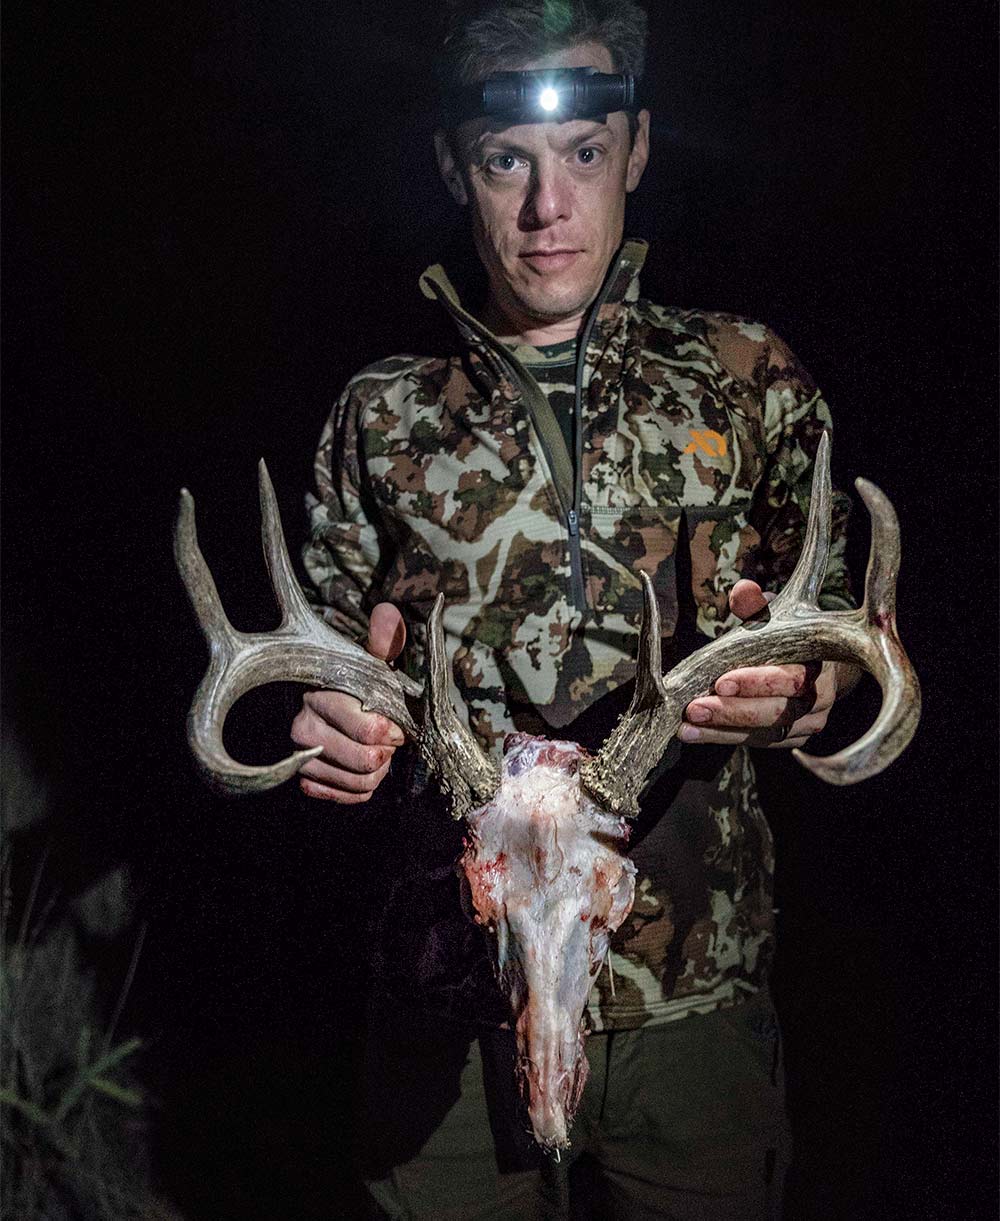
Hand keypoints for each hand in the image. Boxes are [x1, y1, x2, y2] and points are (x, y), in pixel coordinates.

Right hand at [291, 603, 406, 801]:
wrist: (330, 710)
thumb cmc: (356, 685)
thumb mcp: (370, 661)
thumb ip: (383, 641)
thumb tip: (388, 615)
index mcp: (322, 697)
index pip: (370, 729)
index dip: (394, 731)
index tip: (397, 724)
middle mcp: (303, 728)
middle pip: (365, 761)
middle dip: (387, 753)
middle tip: (387, 741)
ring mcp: (301, 757)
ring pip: (359, 782)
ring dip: (379, 772)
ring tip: (377, 753)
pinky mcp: (305, 781)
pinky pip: (347, 797)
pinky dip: (364, 788)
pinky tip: (365, 771)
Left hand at [680, 580, 837, 749]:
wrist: (817, 665)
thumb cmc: (788, 636)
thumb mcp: (775, 616)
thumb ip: (757, 605)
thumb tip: (743, 590)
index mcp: (820, 666)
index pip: (790, 679)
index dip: (756, 682)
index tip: (720, 682)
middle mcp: (819, 700)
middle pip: (775, 712)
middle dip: (731, 711)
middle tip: (694, 708)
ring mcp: (807, 724)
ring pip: (764, 733)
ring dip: (721, 730)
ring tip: (687, 725)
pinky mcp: (792, 740)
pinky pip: (756, 742)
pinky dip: (723, 737)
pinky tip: (694, 733)